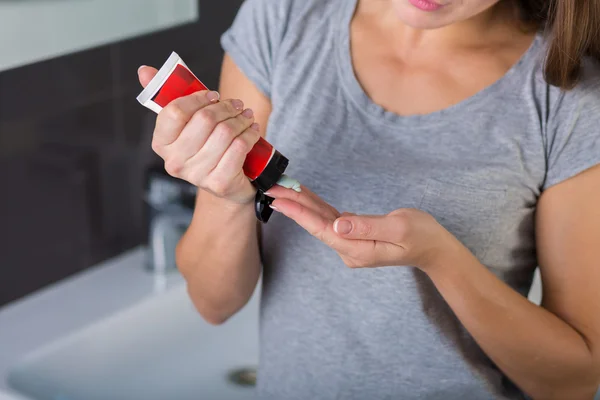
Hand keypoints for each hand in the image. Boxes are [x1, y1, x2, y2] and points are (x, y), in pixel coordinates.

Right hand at [138, 66, 259, 203]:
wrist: (226, 183)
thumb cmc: (206, 146)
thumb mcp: (187, 123)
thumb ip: (167, 96)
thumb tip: (144, 70)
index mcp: (161, 143)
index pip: (175, 111)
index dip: (198, 98)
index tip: (214, 95)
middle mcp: (175, 162)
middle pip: (204, 119)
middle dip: (226, 107)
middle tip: (237, 105)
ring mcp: (196, 175)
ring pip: (225, 132)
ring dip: (241, 120)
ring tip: (246, 116)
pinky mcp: (219, 183)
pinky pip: (239, 147)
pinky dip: (250, 135)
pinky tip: (252, 130)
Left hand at [266, 185, 458, 270]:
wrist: (435, 249)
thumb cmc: (422, 236)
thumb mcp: (399, 228)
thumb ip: (368, 226)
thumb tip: (339, 224)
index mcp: (358, 250)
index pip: (322, 229)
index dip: (299, 213)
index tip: (279, 200)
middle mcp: (350, 250)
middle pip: (316, 225)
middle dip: (294, 206)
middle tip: (271, 188)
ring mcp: (351, 244)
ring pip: (321, 221)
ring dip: (302, 205)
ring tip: (282, 188)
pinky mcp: (355, 236)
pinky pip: (331, 220)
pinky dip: (317, 207)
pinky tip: (304, 196)